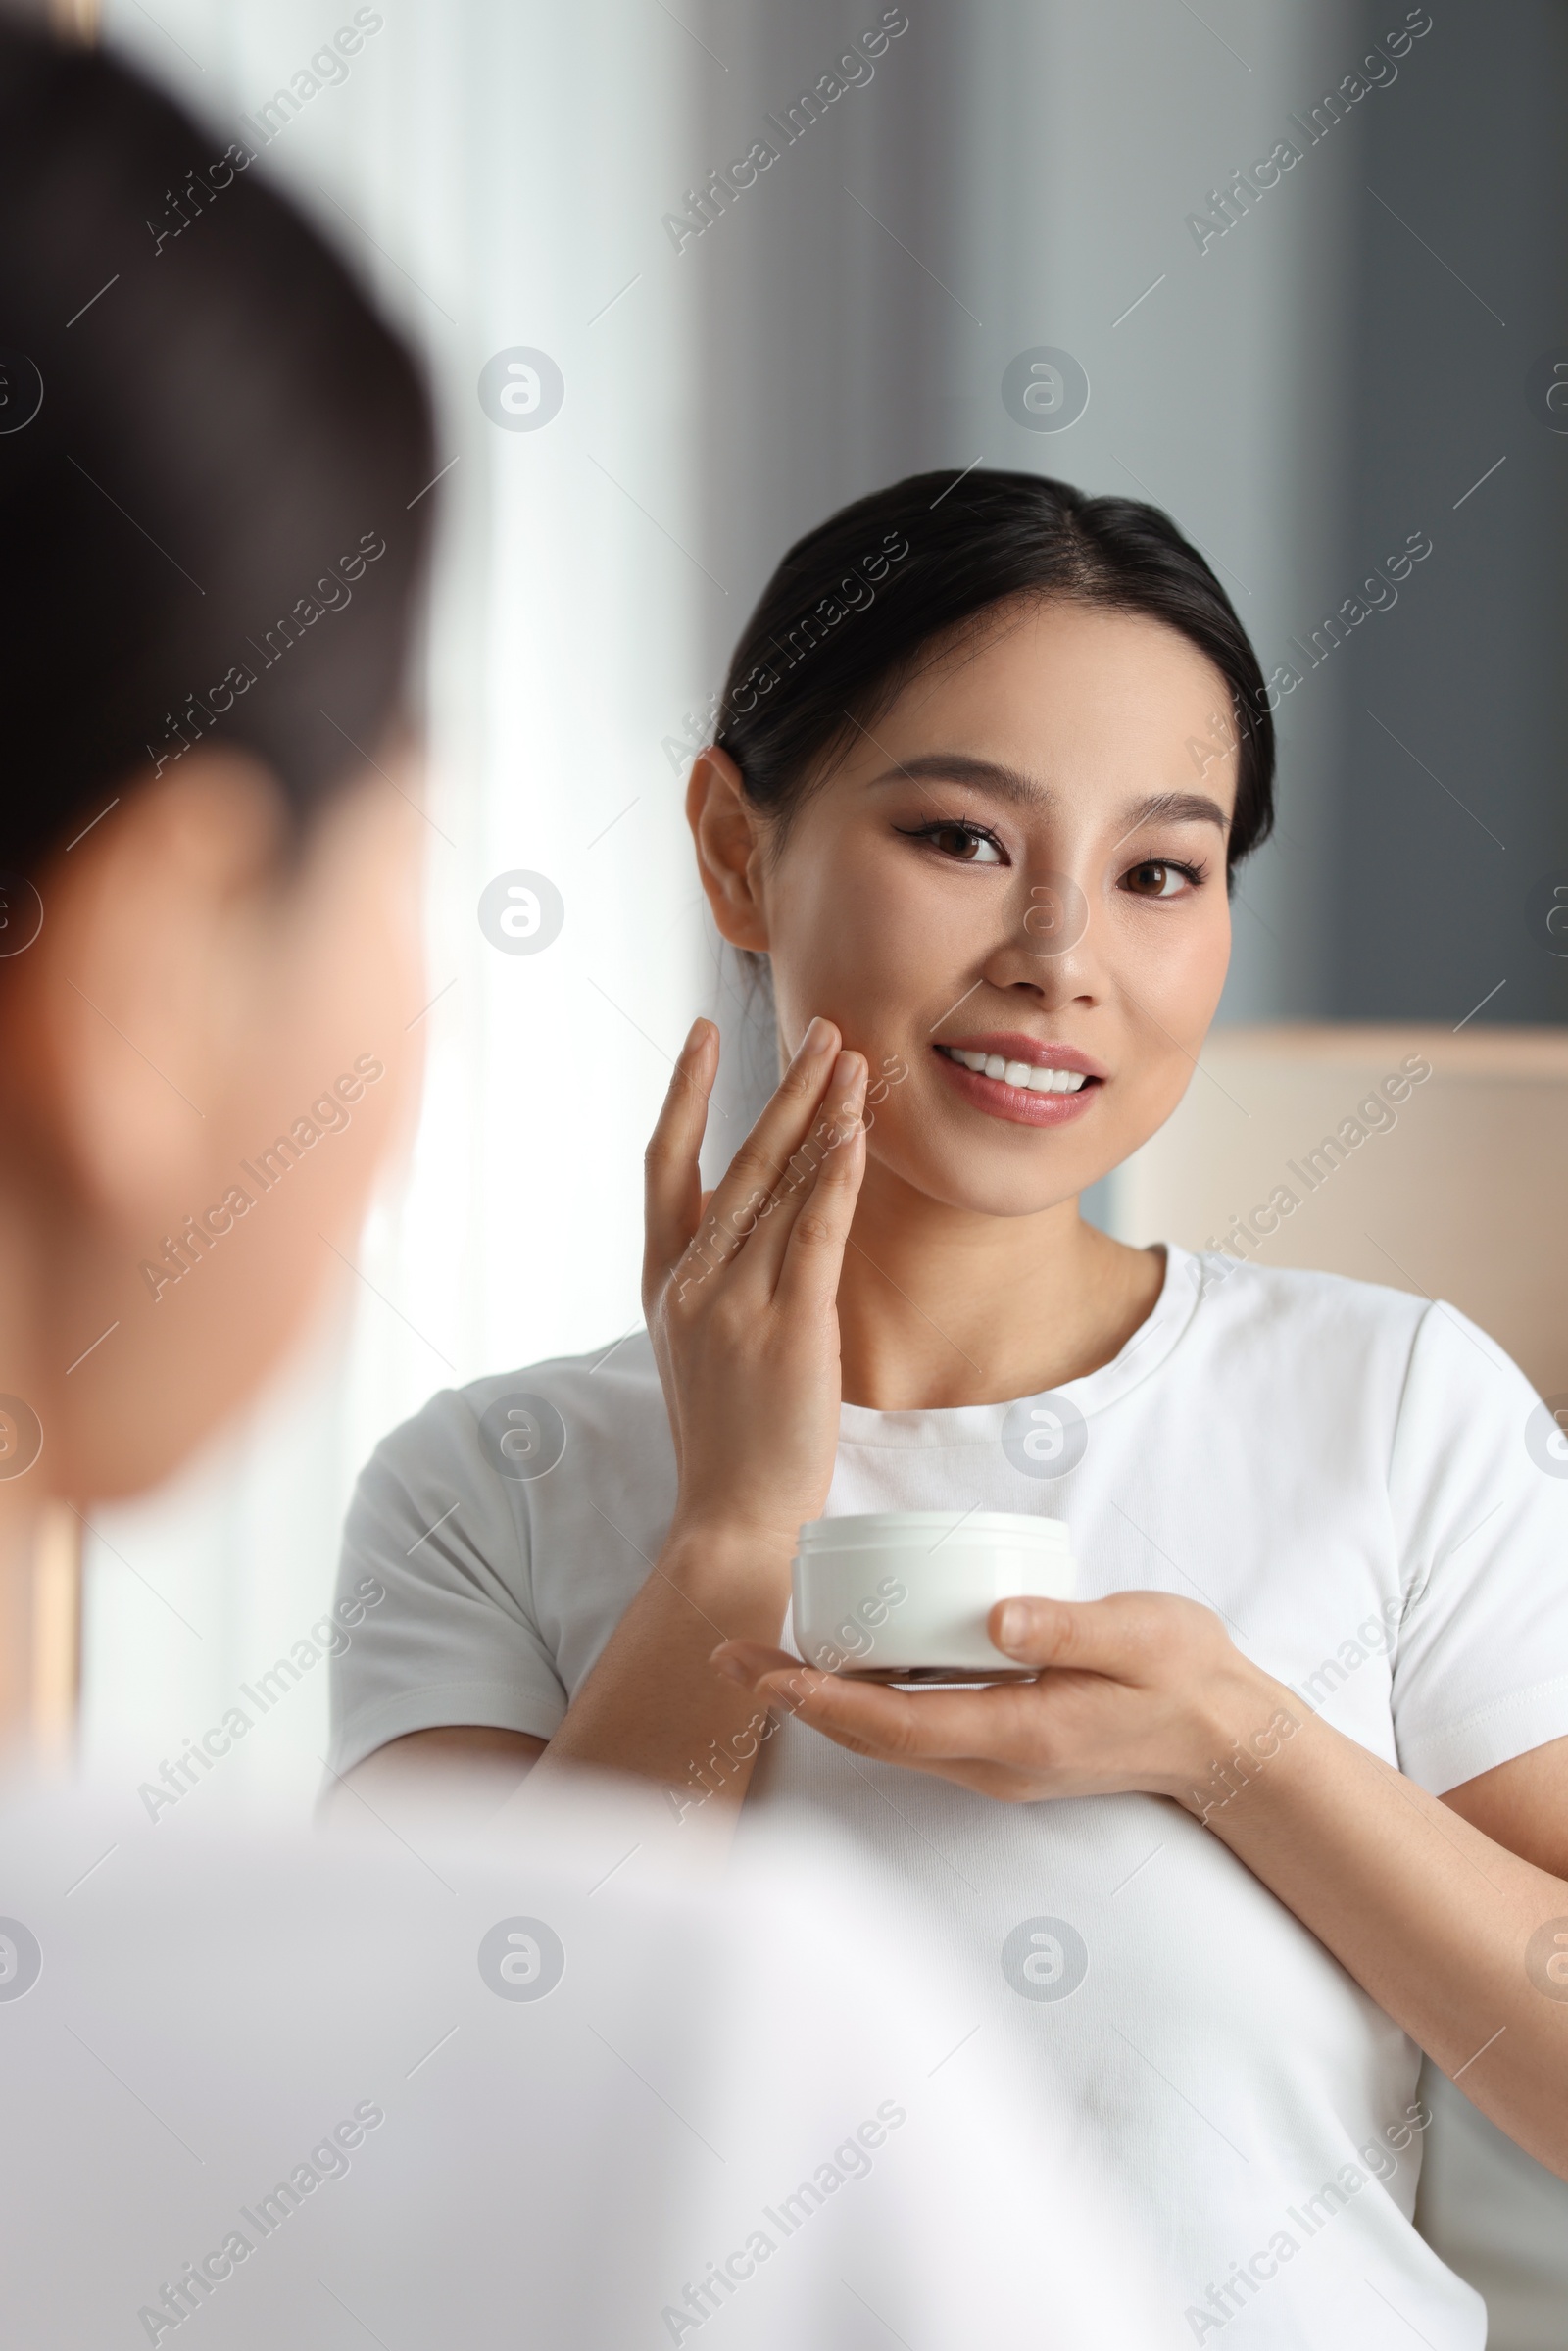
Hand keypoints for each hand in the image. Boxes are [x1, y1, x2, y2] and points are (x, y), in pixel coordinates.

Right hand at [643, 1015, 867, 1574]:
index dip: (684, 1096)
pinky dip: (836, 1175)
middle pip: (738, 1159)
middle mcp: (691, 1283)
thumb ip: (716, 1287)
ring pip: (780, 1185)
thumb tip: (750, 1232)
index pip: (664, 1166)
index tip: (700, 1037)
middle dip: (783, 1088)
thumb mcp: (701, 1353)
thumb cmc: (730, 1446)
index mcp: (663, 1286)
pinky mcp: (789, 1327)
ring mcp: (736, 1302)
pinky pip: (816, 1231)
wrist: (732, 1522)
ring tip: (854, 1059)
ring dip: (821, 1114)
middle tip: (822, 1029)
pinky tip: (856, 1131)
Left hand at [711, 1591, 1299, 1812]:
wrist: (1228, 1740)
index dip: (822, 1702)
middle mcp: (994, 1761)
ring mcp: (996, 1764)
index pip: (897, 1724)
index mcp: (1019, 1733)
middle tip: (730, 1660)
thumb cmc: (1186, 1677)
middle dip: (797, 1703)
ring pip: (889, 1740)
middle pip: (872, 1738)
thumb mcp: (1141, 1635)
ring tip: (766, 1662)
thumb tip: (996, 1618)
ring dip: (824, 1705)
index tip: (762, 1677)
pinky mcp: (1002, 1751)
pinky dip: (867, 1704)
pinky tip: (846, 1667)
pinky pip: (916, 1732)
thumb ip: (1069, 1625)